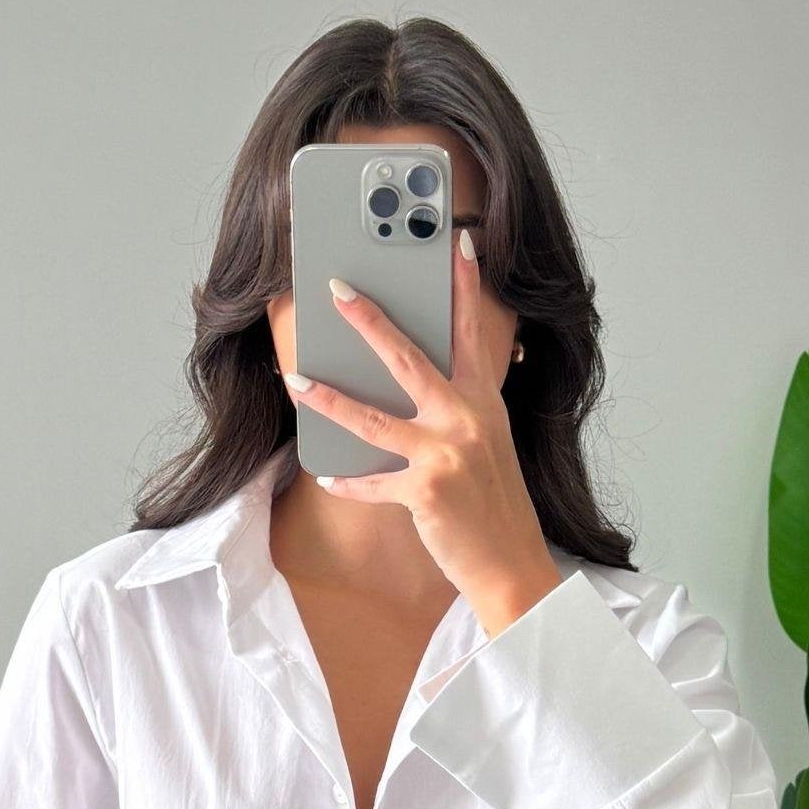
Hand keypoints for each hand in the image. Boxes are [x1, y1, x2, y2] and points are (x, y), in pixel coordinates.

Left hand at [283, 230, 562, 635]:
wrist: (512, 565)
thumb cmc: (494, 506)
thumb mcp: (488, 447)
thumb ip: (458, 412)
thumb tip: (414, 389)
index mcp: (485, 404)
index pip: (472, 335)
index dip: (466, 287)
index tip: (457, 243)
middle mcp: (468, 420)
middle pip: (409, 360)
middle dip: (370, 321)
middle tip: (339, 289)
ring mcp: (446, 454)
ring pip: (373, 418)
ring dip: (328, 398)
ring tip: (296, 380)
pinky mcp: (425, 491)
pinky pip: (371, 482)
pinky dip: (348, 483)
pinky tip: (327, 478)